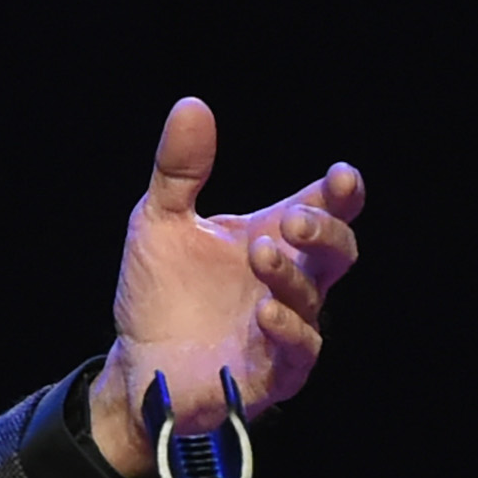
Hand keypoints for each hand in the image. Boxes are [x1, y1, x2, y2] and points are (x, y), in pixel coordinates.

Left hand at [91, 97, 363, 477]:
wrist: (134, 364)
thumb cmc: (159, 295)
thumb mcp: (160, 223)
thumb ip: (179, 171)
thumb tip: (191, 104)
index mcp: (275, 239)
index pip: (327, 209)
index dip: (343, 192)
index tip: (339, 175)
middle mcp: (292, 282)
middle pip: (337, 252)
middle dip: (324, 231)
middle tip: (291, 220)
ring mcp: (286, 329)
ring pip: (314, 299)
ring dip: (291, 275)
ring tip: (260, 255)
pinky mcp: (272, 373)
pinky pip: (299, 353)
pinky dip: (287, 330)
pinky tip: (265, 311)